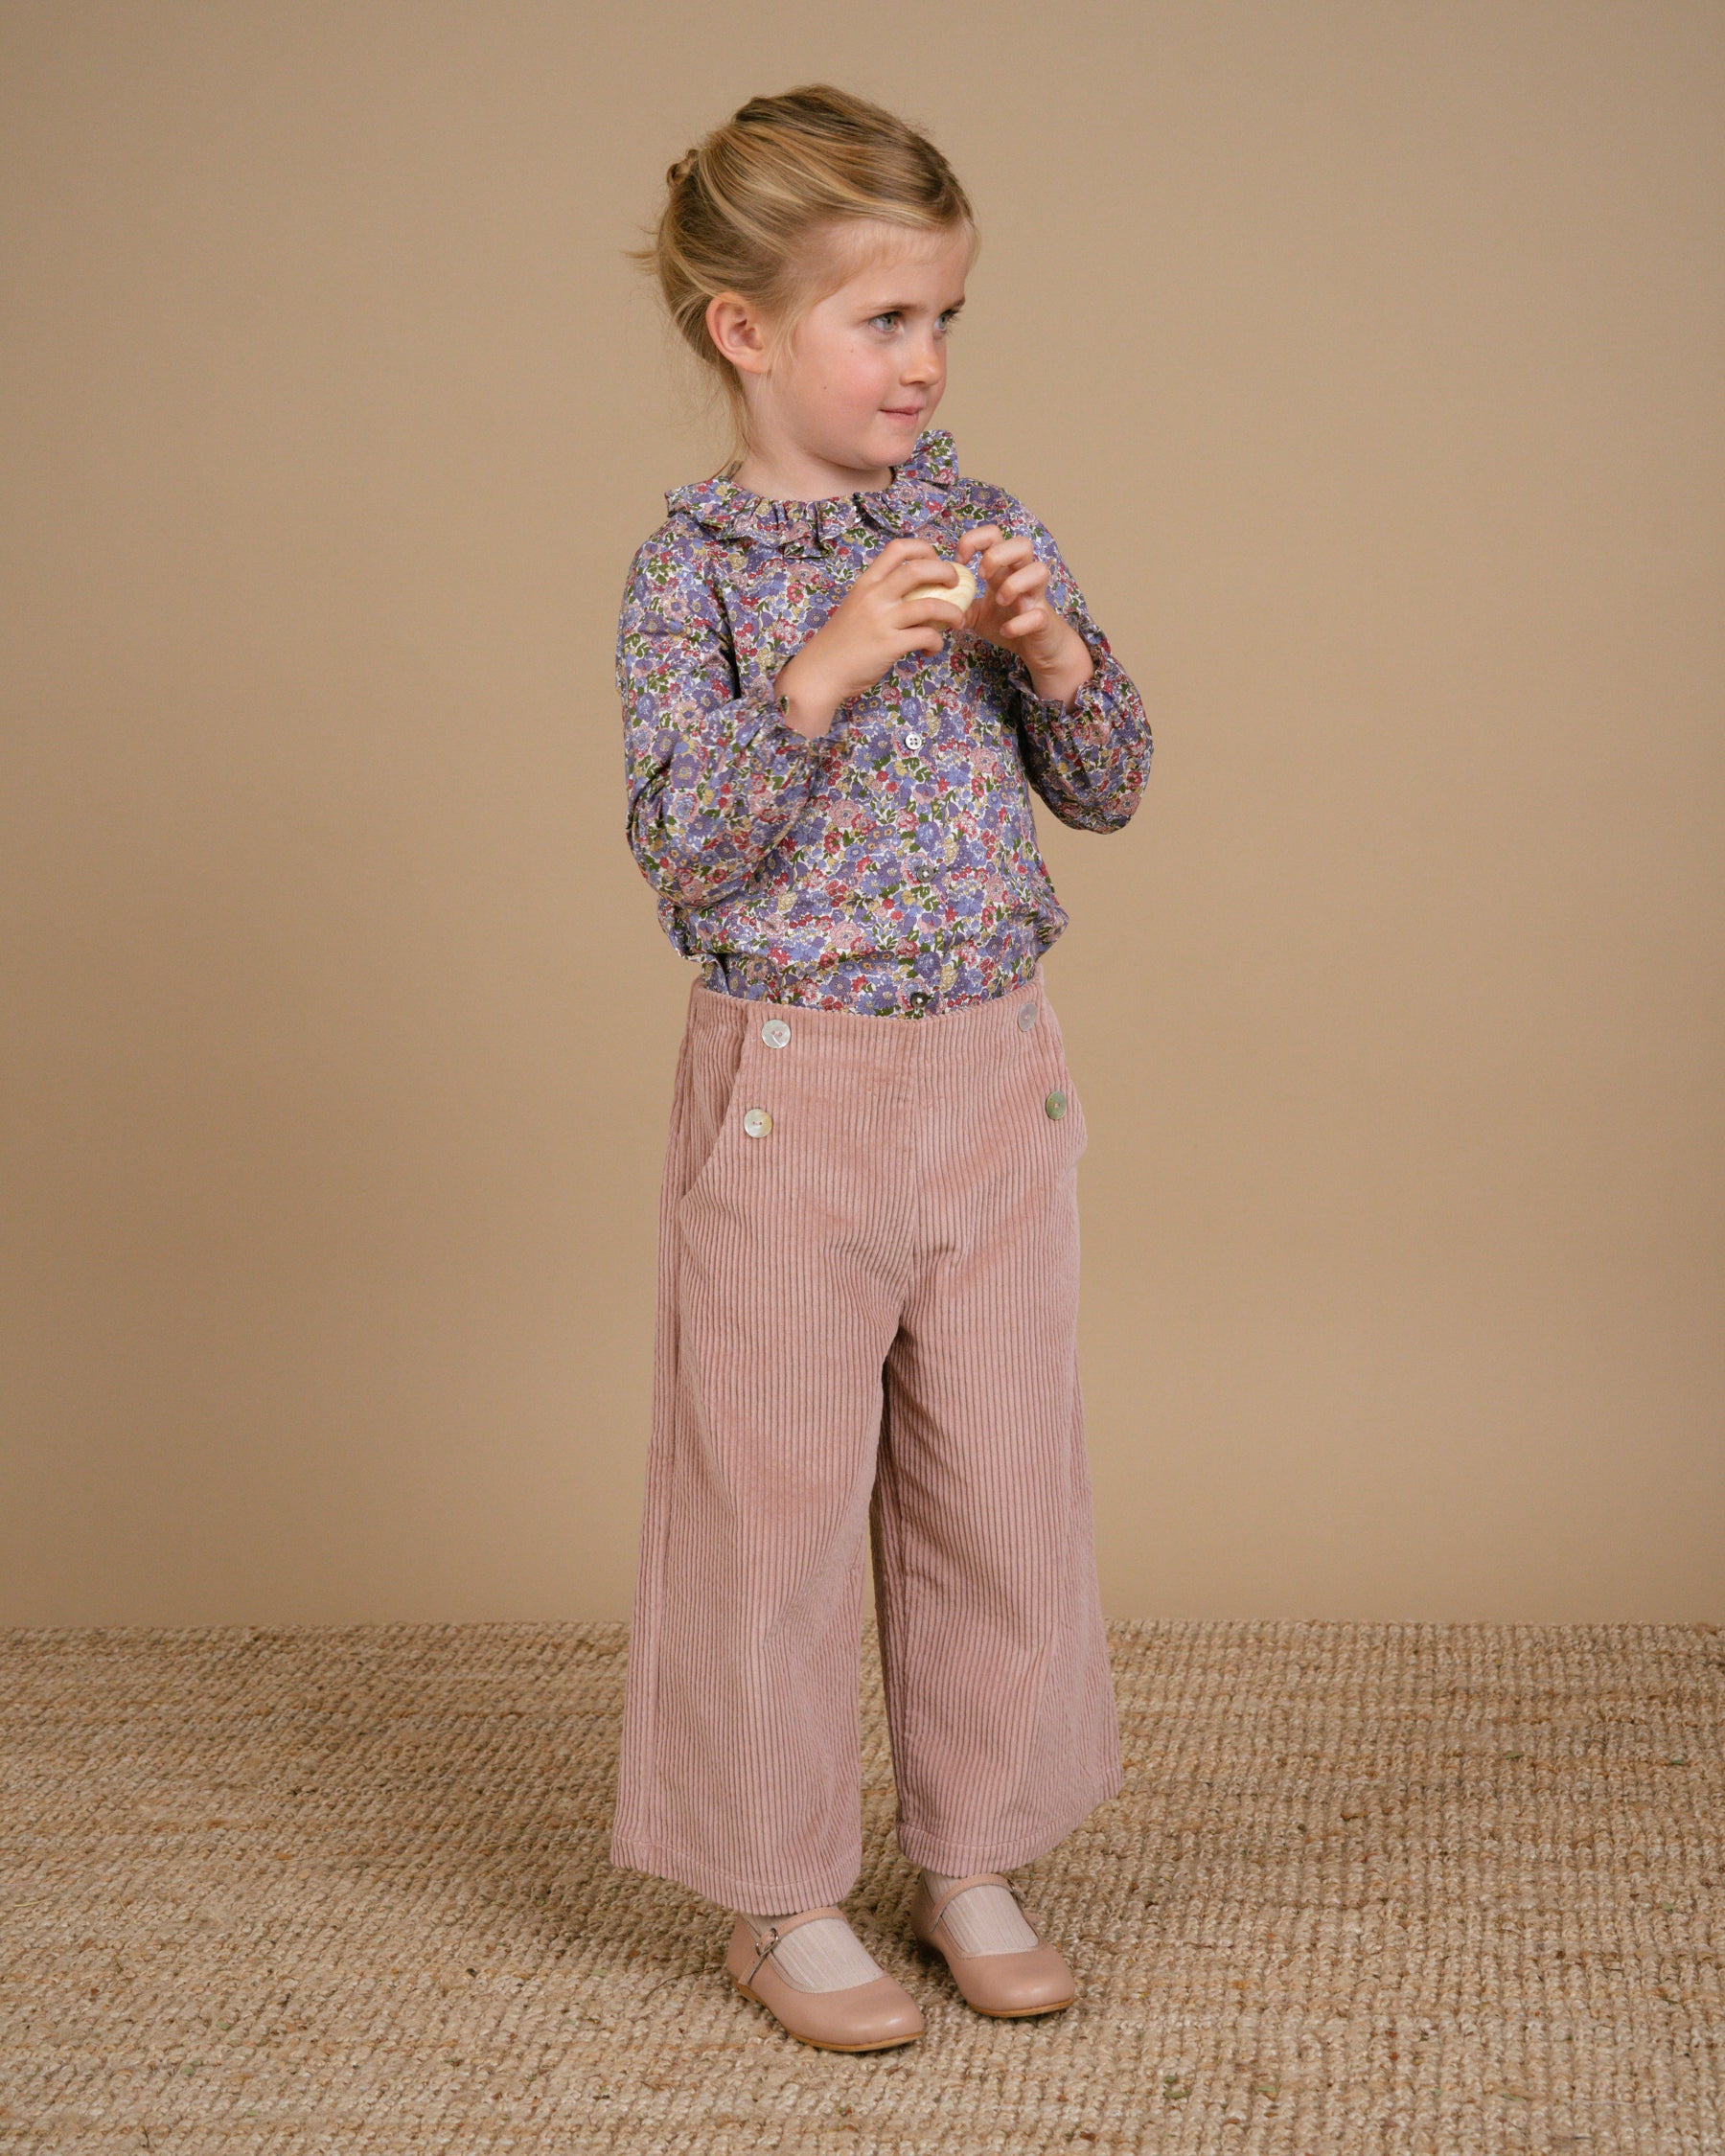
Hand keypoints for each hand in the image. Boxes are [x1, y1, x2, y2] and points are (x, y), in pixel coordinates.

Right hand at [773, 537, 979, 734]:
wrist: (821, 672)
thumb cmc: (840, 642)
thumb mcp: (855, 606)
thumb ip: (880, 596)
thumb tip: (912, 592)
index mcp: (867, 582)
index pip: (898, 548)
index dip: (924, 549)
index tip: (935, 562)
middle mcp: (875, 596)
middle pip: (919, 569)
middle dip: (946, 572)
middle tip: (956, 585)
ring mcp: (882, 620)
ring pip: (932, 605)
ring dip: (953, 612)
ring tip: (958, 621)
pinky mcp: (889, 645)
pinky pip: (926, 637)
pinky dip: (937, 643)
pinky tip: (932, 649)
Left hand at [955, 524, 1090, 685]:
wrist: (1036, 648)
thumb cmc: (1008, 621)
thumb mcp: (976, 612)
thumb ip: (958, 604)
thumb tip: (932, 602)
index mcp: (1004, 569)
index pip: (993, 534)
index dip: (973, 541)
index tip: (958, 563)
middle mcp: (1023, 576)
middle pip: (1022, 543)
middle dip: (997, 556)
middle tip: (982, 577)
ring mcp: (1036, 596)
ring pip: (1040, 570)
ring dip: (1015, 584)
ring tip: (1000, 601)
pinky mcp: (1044, 620)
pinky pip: (1038, 615)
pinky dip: (1020, 623)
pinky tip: (1007, 630)